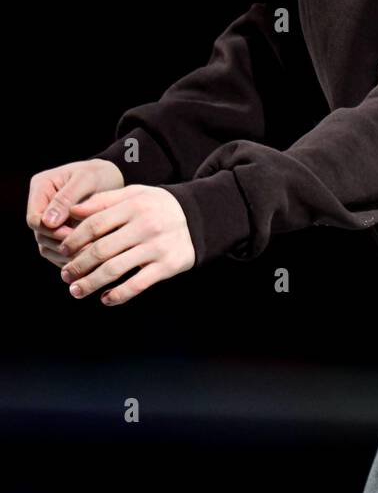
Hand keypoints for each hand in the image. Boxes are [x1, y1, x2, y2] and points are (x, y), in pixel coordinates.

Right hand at [28, 159, 125, 267]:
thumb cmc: (99, 174)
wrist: (112, 177)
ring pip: (48, 247)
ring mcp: (48, 222)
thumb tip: (48, 222)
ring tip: (88, 255)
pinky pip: (58, 252)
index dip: (50, 230)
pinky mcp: (58, 234)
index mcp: (41, 188)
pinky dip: (71, 257)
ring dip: (66, 253)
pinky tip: (87, 258)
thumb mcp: (85, 179)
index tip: (71, 234)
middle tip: (84, 248)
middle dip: (61, 243)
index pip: (34, 218)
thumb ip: (66, 198)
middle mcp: (41, 206)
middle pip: (41, 235)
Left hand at [57, 184, 195, 305]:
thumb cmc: (159, 206)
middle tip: (65, 276)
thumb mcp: (136, 194)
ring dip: (91, 283)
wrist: (200, 217)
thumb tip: (72, 211)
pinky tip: (105, 299)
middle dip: (78, 265)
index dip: (74, 239)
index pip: (95, 224)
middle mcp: (146, 225)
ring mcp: (157, 247)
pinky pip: (137, 285)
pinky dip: (118, 295)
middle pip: (101, 250)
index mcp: (134, 205)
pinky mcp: (168, 266)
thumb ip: (104, 200)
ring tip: (76, 291)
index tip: (62, 251)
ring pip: (115, 270)